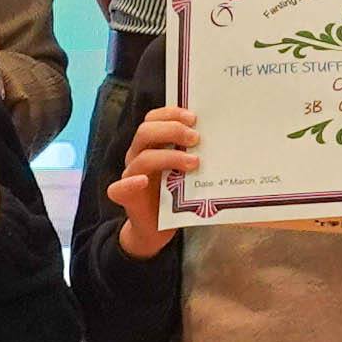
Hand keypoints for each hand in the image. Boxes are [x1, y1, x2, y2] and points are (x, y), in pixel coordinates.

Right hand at [107, 104, 201, 259]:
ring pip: (142, 158)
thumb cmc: (174, 195)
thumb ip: (195, 154)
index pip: (154, 119)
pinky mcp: (126, 196)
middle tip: (196, 138)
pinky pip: (119, 188)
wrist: (156, 228)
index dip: (171, 113)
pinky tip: (143, 182)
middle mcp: (137, 155)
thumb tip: (222, 140)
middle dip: (172, 130)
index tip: (194, 118)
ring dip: (168, 157)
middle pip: (146, 132)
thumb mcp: (186, 170)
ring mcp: (131, 175)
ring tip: (193, 163)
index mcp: (150, 144)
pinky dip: (130, 183)